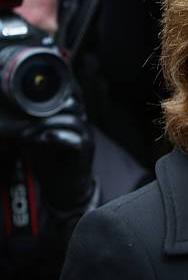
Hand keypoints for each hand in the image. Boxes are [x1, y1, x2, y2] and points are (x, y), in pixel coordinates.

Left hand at [19, 97, 95, 212]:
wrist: (63, 188)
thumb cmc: (49, 161)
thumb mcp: (35, 137)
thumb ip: (29, 123)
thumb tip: (8, 113)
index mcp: (72, 115)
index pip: (69, 93)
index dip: (52, 91)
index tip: (28, 96)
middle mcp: (82, 122)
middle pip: (72, 102)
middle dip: (46, 106)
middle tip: (23, 112)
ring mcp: (86, 136)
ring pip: (71, 120)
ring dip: (45, 124)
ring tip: (26, 132)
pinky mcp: (85, 151)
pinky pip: (74, 140)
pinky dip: (56, 137)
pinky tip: (43, 138)